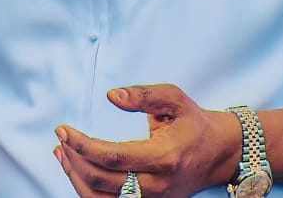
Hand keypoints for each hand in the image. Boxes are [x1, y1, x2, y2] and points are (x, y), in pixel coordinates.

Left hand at [54, 84, 240, 197]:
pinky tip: (77, 169)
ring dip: (77, 178)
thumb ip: (142, 95)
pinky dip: (88, 190)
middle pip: (103, 181)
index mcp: (163, 156)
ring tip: (63, 153)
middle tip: (61, 138)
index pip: (113, 157)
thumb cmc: (193, 122)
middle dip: (75, 160)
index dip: (83, 145)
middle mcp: (158, 184)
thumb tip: (111, 96)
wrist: (221, 153)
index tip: (63, 130)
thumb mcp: (174, 99)